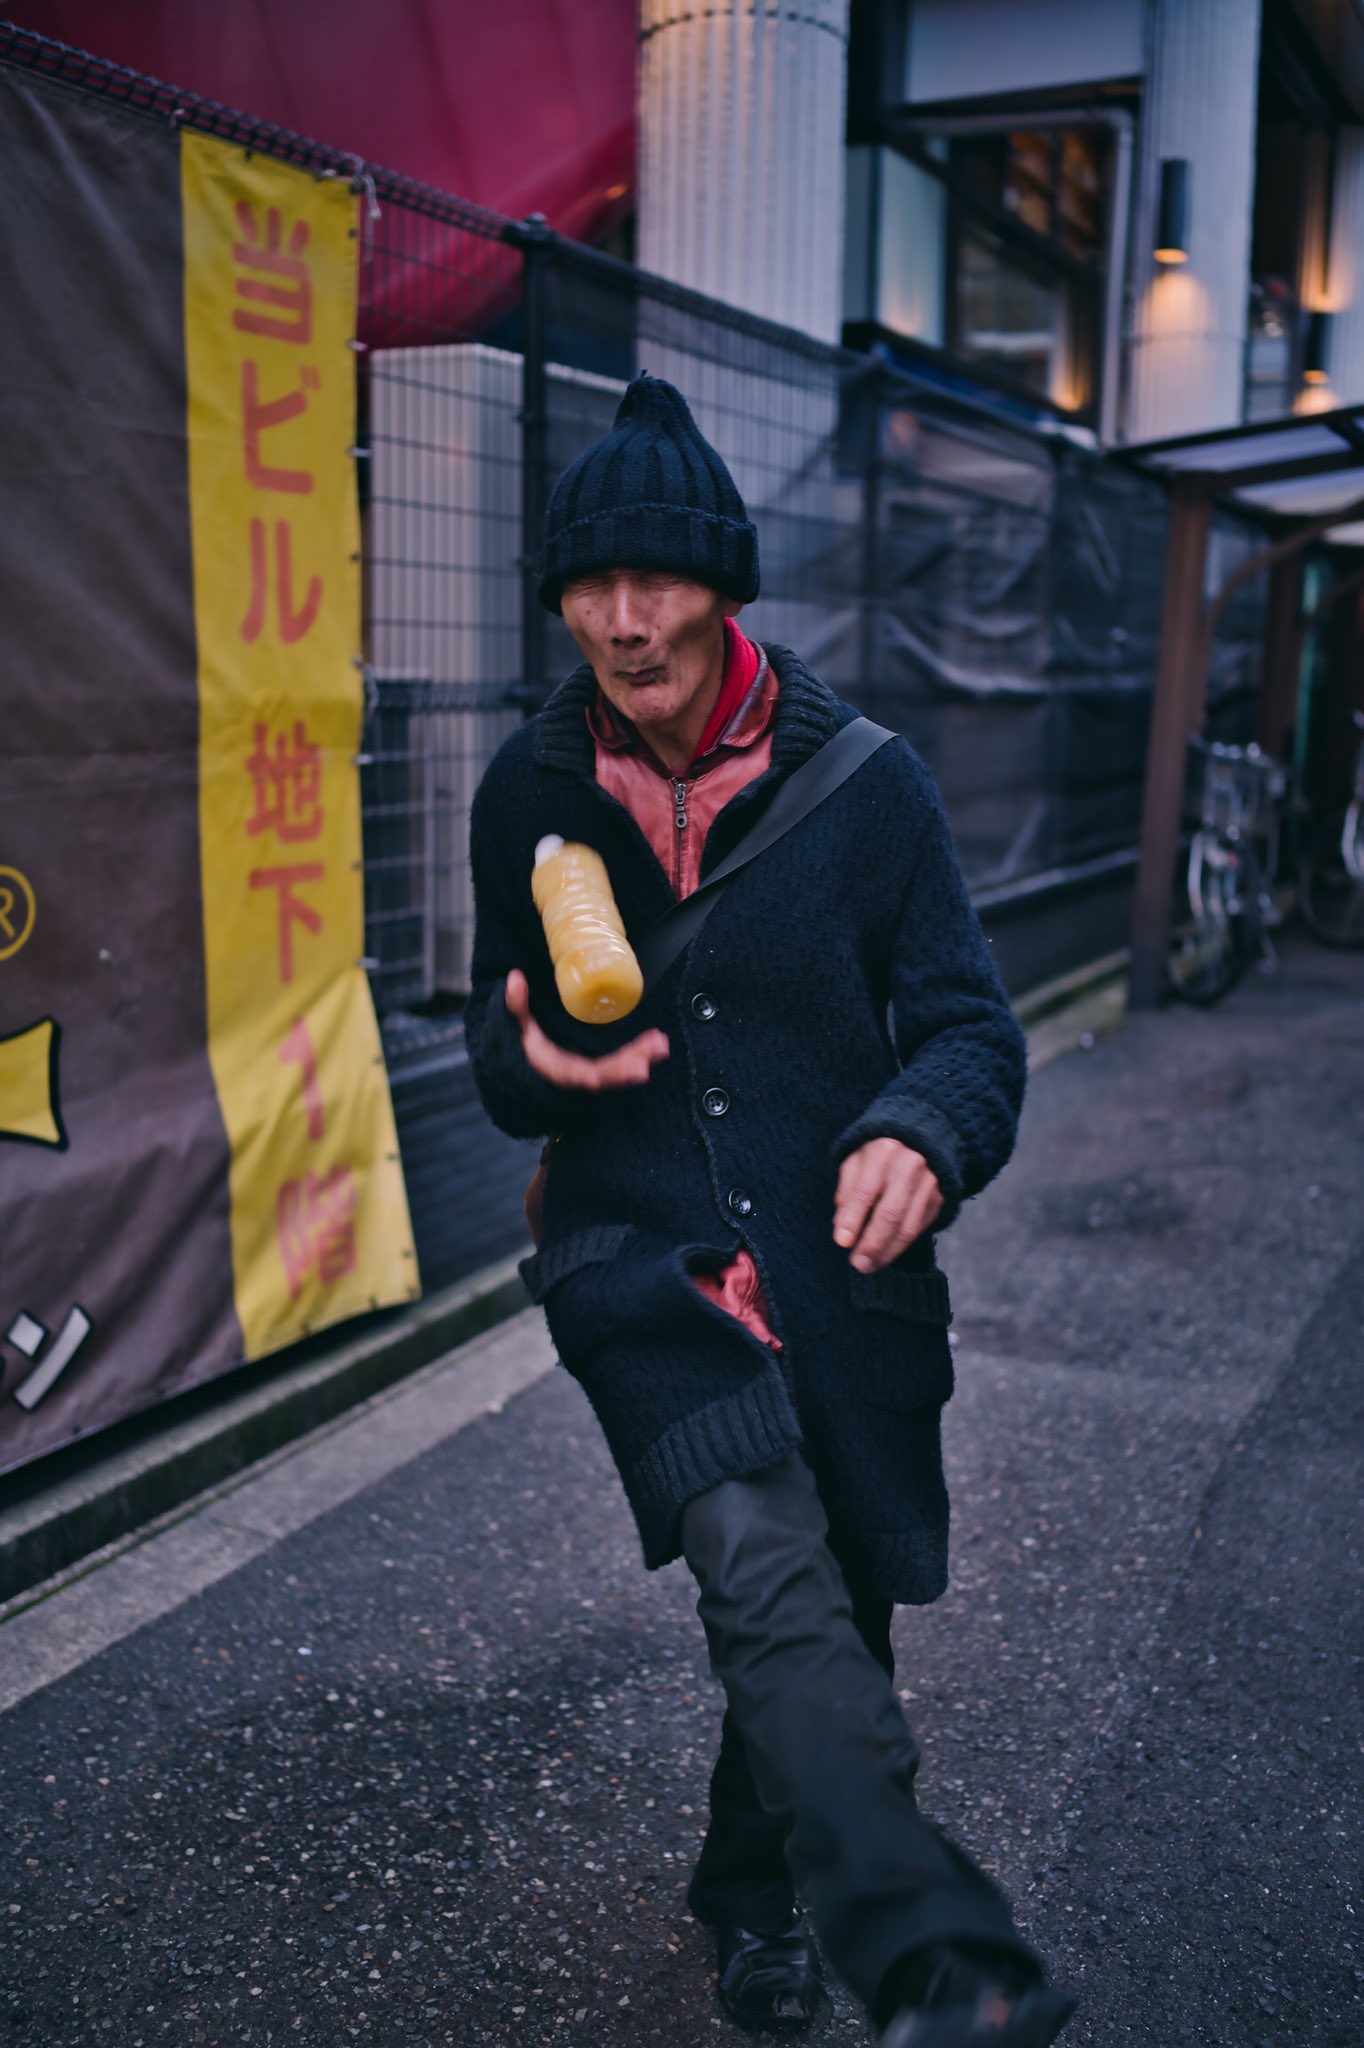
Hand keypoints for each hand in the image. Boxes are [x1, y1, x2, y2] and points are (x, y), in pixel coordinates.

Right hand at [505, 969, 669, 1090]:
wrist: (528, 1061)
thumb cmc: (521, 1043)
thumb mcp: (515, 1026)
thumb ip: (515, 1005)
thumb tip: (515, 978)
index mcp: (553, 1067)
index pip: (571, 1074)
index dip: (584, 1075)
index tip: (596, 1077)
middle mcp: (574, 1074)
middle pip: (602, 1074)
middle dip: (625, 1067)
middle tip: (647, 1058)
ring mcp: (590, 1071)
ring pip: (617, 1070)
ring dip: (640, 1057)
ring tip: (660, 1046)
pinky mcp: (602, 1067)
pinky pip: (623, 1063)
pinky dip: (641, 1054)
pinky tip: (657, 1044)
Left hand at [833, 1138, 942, 1271]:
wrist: (921, 1136)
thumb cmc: (878, 1152)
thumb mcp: (856, 1159)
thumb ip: (847, 1191)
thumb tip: (842, 1229)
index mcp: (884, 1151)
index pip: (866, 1190)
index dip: (852, 1218)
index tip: (842, 1242)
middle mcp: (911, 1165)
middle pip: (891, 1213)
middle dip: (872, 1243)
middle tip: (858, 1264)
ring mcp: (929, 1182)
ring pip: (908, 1226)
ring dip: (887, 1251)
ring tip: (869, 1265)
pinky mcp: (939, 1197)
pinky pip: (920, 1228)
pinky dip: (901, 1245)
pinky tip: (886, 1254)